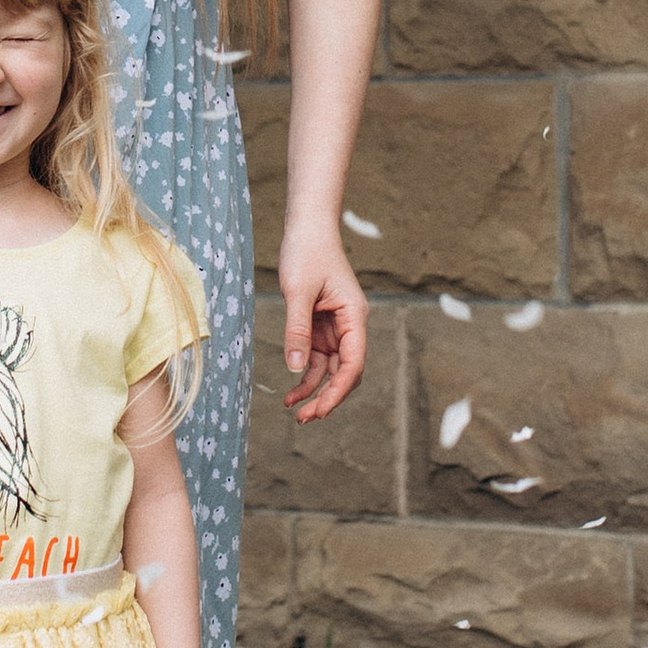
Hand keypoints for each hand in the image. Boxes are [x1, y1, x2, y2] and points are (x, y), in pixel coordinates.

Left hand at [277, 220, 366, 421]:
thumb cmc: (307, 253)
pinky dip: (306, 375)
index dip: (338, 392)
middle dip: (328, 397)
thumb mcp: (298, 291)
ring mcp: (336, 328)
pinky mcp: (320, 327)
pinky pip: (316, 358)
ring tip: (295, 411)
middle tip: (305, 419)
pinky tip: (292, 390)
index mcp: (355, 317)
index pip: (353, 364)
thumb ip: (297, 330)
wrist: (307, 228)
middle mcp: (350, 326)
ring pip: (330, 370)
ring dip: (315, 391)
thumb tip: (296, 369)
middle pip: (345, 373)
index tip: (320, 410)